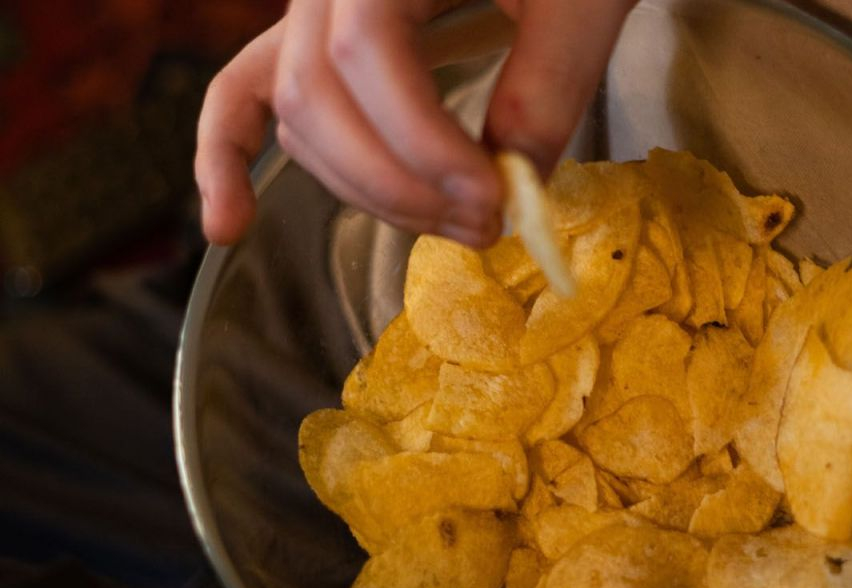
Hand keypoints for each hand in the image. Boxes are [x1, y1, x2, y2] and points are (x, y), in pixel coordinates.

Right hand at [195, 0, 635, 247]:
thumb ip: (552, 81)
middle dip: (401, 185)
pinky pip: (246, 93)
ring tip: (453, 227)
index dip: (425, 146)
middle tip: (487, 226)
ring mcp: (307, 8)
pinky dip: (229, 157)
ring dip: (367, 192)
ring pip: (298, 117)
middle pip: (320, 100)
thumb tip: (518, 181)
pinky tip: (226, 225)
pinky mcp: (311, 36)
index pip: (368, 58)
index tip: (496, 197)